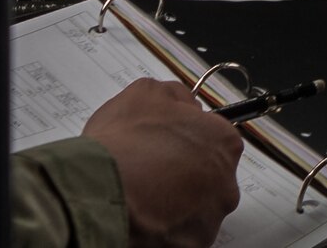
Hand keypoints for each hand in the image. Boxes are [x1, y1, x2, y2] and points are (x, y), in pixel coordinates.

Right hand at [83, 78, 243, 247]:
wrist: (100, 195)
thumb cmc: (123, 147)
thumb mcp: (145, 94)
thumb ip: (174, 96)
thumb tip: (183, 104)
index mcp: (222, 142)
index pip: (214, 137)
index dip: (186, 137)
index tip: (167, 142)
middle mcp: (226, 183)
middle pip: (209, 173)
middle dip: (184, 170)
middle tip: (152, 167)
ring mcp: (210, 218)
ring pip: (196, 205)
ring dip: (176, 199)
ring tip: (142, 192)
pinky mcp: (191, 245)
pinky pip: (182, 231)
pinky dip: (166, 225)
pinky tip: (142, 213)